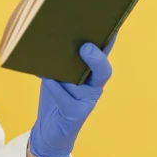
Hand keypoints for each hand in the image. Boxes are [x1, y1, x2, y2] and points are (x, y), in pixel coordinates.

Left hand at [28, 33, 117, 156]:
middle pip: (103, 71)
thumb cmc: (56, 95)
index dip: (109, 41)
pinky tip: (46, 78)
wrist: (50, 130)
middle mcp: (94, 87)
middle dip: (96, 58)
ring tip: (56, 58)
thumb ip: (62, 58)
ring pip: (82, 85)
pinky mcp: (75, 115)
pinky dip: (55, 87)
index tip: (110, 26)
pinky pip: (65, 99)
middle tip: (86, 46)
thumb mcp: (59, 73)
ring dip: (68, 73)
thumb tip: (54, 34)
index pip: (103, 54)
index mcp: (92, 74)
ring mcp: (86, 102)